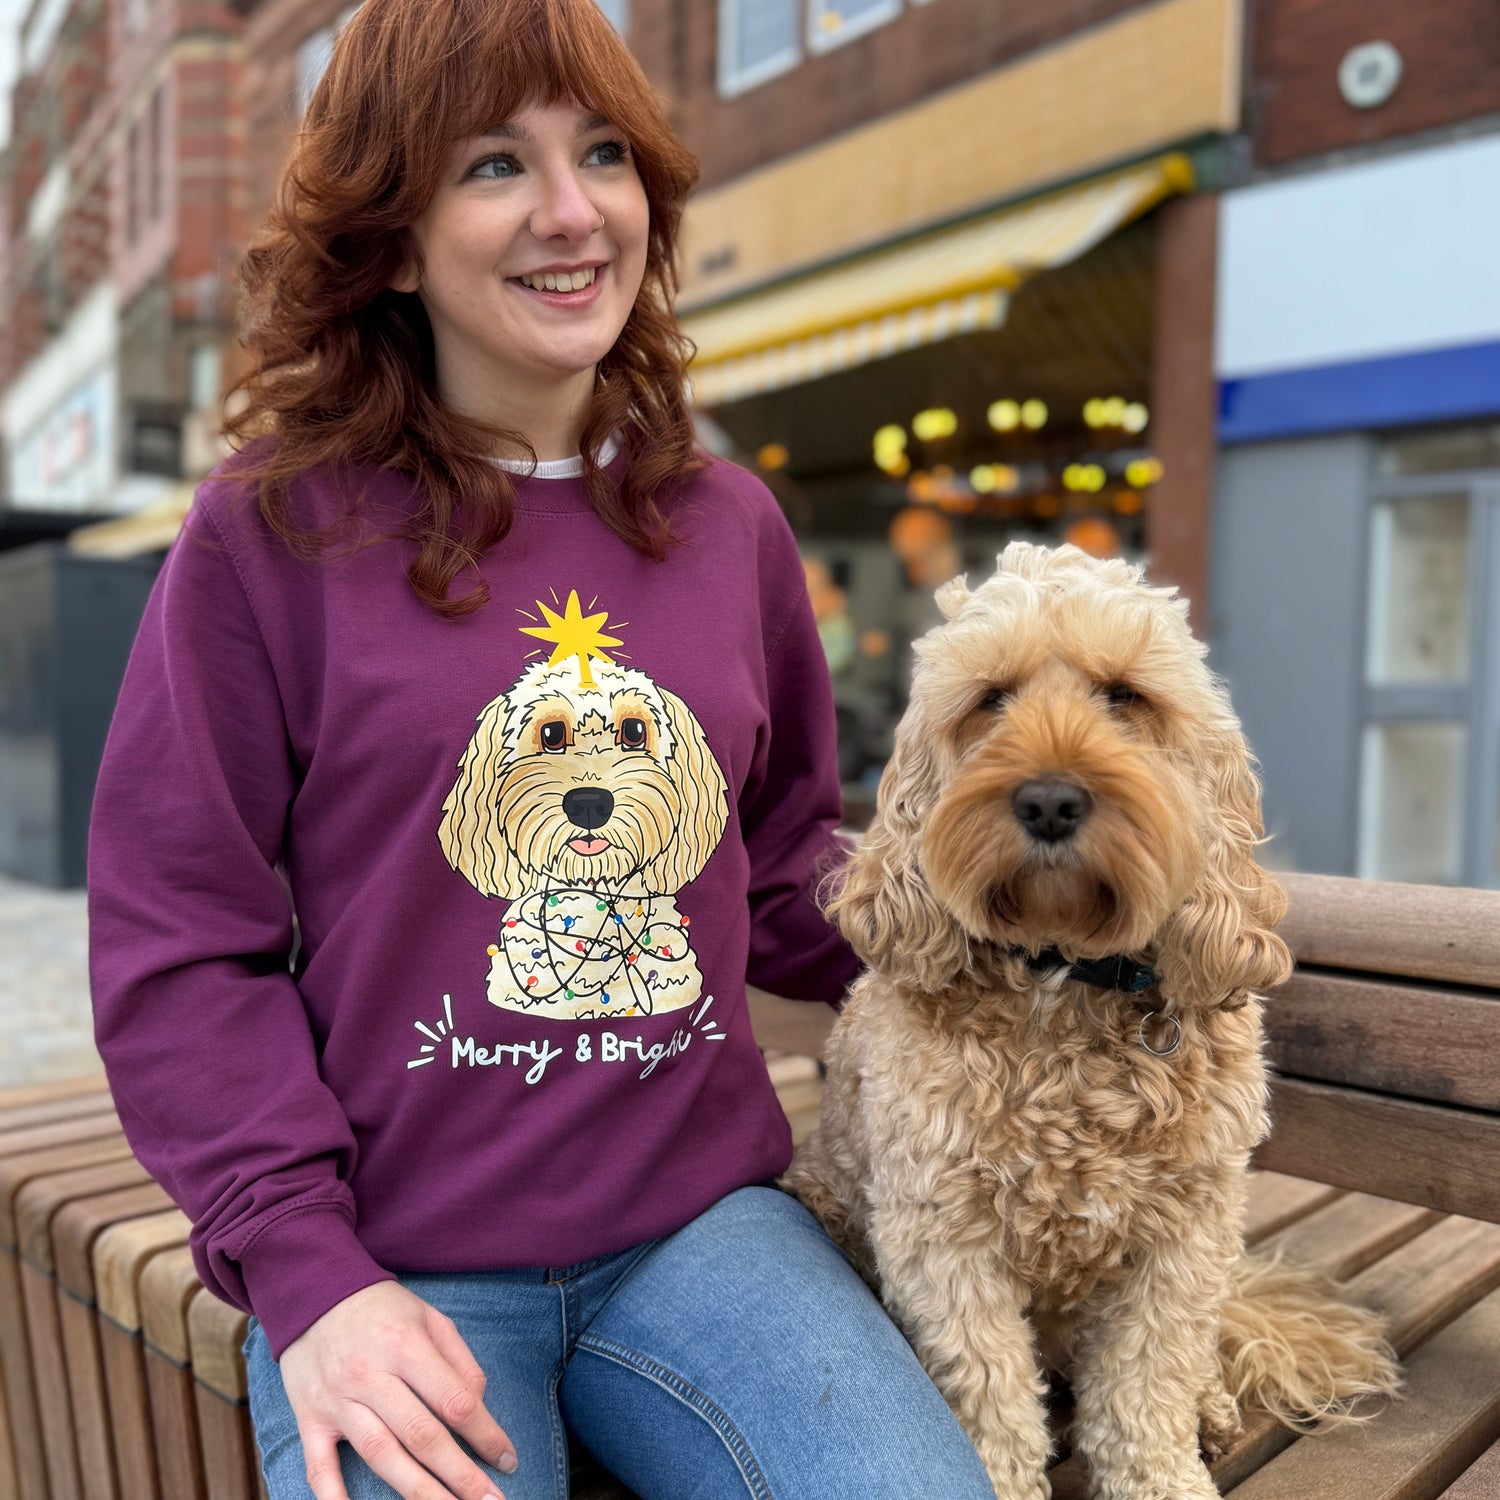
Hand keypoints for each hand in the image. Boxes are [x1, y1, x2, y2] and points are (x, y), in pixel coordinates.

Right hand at [278, 1280, 517, 1499]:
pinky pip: (319, 1467)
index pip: (454, 1400)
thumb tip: (477, 1407)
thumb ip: (458, 1360)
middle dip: (459, 1475)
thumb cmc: (381, 1309)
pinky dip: (334, 1498)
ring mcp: (337, 1400)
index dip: (485, 1434)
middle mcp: (371, 1375)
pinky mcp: (309, 1418)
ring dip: (418, 1492)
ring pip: (381, 1455)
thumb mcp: (429, 1317)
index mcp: (405, 1345)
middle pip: (421, 1436)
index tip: (507, 1460)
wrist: (313, 1293)